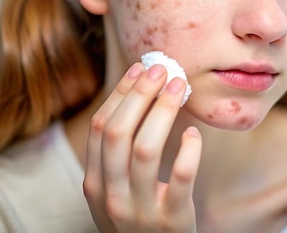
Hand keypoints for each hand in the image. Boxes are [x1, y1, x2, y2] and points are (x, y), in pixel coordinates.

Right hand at [84, 63, 201, 232]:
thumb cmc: (138, 217)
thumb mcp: (115, 190)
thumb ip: (119, 154)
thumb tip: (138, 92)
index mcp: (94, 184)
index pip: (101, 128)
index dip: (120, 94)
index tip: (139, 68)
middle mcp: (111, 196)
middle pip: (118, 133)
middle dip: (140, 94)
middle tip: (162, 69)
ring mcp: (139, 211)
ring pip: (146, 150)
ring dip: (163, 111)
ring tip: (179, 87)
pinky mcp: (172, 220)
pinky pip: (181, 178)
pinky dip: (188, 151)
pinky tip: (193, 134)